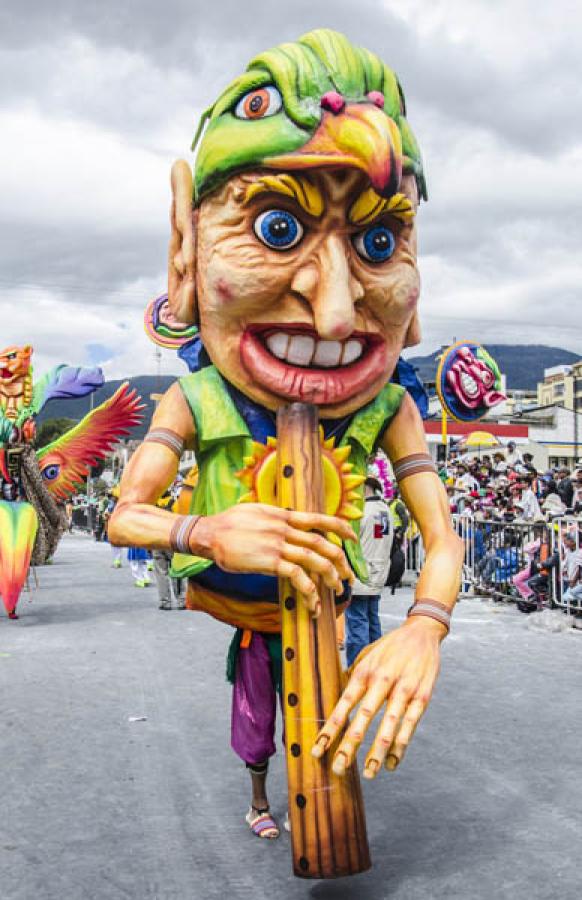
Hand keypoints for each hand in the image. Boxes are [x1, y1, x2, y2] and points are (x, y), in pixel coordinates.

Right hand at [192, 503, 355, 615]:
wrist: (209, 534)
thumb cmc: (228, 524)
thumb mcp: (257, 511)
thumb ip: (276, 517)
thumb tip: (288, 521)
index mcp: (284, 516)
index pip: (319, 519)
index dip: (340, 528)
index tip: (353, 538)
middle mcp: (284, 529)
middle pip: (322, 543)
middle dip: (340, 560)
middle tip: (348, 575)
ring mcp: (278, 545)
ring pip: (314, 560)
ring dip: (330, 576)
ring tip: (337, 589)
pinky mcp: (269, 562)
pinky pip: (297, 576)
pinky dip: (309, 590)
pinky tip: (313, 601)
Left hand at [312, 616, 444, 774]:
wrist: (422, 632)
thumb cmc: (389, 647)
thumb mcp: (366, 655)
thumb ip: (353, 677)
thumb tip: (338, 699)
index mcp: (365, 671)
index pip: (343, 704)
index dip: (330, 729)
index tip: (318, 749)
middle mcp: (382, 681)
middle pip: (363, 719)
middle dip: (350, 746)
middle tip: (338, 769)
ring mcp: (404, 690)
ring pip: (388, 726)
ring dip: (377, 752)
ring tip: (369, 774)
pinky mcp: (423, 696)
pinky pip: (410, 725)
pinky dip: (401, 746)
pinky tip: (392, 762)